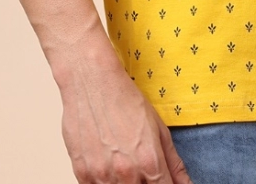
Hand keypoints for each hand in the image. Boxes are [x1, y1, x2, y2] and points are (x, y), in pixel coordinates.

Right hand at [54, 35, 192, 183]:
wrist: (92, 82)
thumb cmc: (125, 100)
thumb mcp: (158, 128)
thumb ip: (173, 163)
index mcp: (149, 161)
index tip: (164, 182)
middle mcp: (126, 173)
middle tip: (142, 168)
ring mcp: (101, 176)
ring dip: (125, 183)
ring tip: (125, 163)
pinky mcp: (82, 174)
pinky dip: (105, 182)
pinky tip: (109, 166)